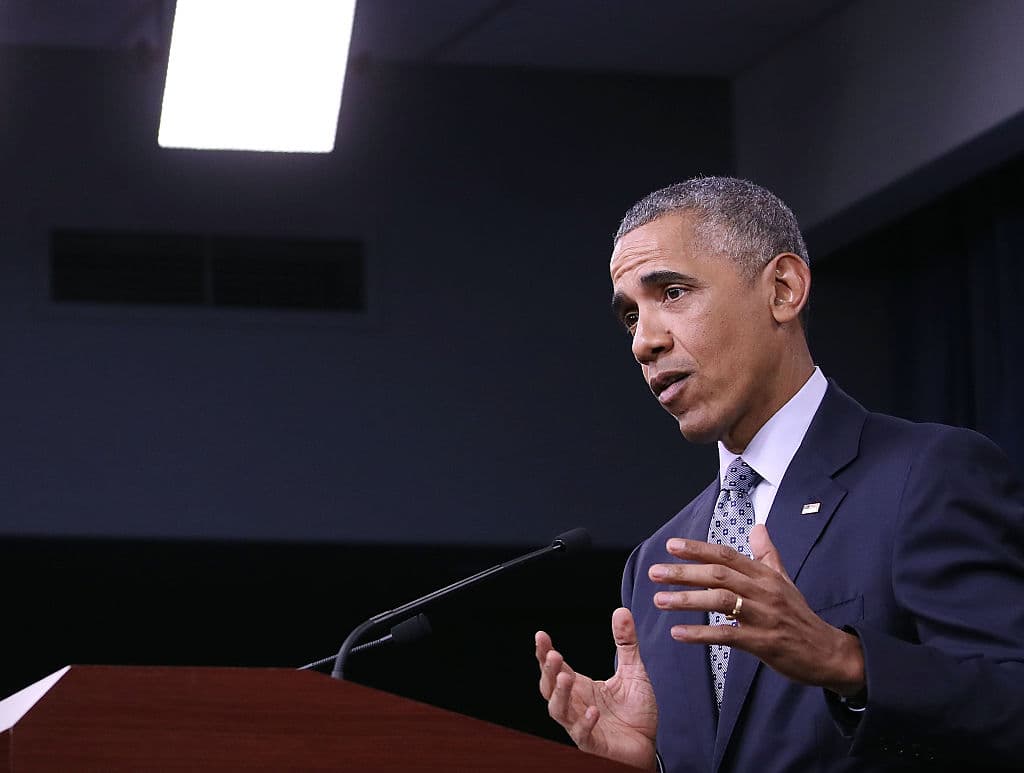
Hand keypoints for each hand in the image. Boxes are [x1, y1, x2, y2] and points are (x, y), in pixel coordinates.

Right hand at [535, 607, 658, 769]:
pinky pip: (582, 734)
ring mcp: (581, 725)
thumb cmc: (636, 712)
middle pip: (549, 687)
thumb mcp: (633, 671)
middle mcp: (575, 704)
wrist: (648, 745)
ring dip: (559, 693)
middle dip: (547, 670)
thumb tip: (622, 611)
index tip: (541, 635)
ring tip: (565, 677)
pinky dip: (584, 723)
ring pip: (558, 710)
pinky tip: (592, 711)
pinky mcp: (593, 744)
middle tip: (551, 654)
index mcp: (580, 686)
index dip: (545, 652)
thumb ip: (626, 643)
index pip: (555, 667)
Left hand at [648, 524, 864, 695]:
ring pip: (721, 602)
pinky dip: (701, 633)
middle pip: (719, 575)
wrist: (828, 652)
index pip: (727, 555)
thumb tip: (758, 527)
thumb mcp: (784, 581)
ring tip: (660, 600)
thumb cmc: (799, 615)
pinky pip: (727, 635)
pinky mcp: (763, 642)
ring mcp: (764, 616)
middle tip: (655, 572)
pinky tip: (678, 632)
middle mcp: (764, 591)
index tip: (671, 546)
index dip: (698, 549)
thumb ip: (767, 554)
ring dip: (687, 600)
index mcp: (766, 574)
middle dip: (684, 572)